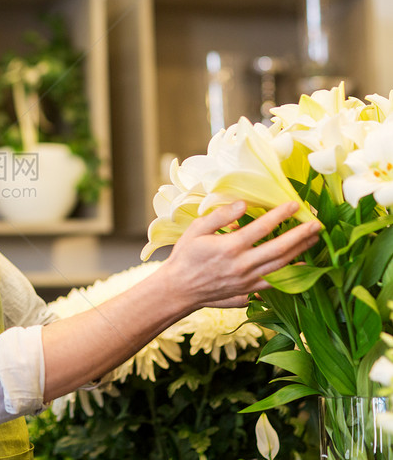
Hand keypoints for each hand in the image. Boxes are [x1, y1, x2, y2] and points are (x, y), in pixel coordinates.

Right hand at [160, 201, 320, 309]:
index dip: (280, 214)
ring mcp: (247, 280)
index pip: (261, 227)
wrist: (178, 289)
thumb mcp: (195, 230)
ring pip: (281, 265)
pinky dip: (293, 274)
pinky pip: (276, 282)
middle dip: (300, 234)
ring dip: (301, 251)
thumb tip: (244, 204)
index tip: (294, 204)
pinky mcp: (248, 290)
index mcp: (229, 247)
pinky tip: (304, 264)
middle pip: (279, 248)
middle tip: (317, 222)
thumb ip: (220, 216)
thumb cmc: (185, 256)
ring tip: (314, 238)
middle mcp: (242, 264)